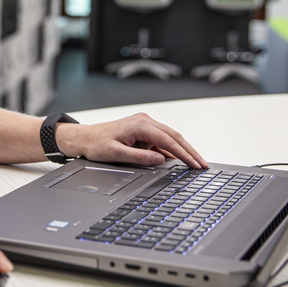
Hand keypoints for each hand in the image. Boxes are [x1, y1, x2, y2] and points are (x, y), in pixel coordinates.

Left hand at [56, 113, 207, 168]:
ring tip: (196, 163)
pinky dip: (172, 149)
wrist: (85, 137)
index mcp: (140, 125)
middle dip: (190, 151)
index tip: (195, 164)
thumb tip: (160, 160)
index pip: (168, 140)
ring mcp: (145, 124)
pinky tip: (180, 159)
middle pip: (174, 136)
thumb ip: (139, 157)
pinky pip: (162, 140)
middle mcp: (145, 121)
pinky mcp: (143, 130)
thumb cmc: (97, 144)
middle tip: (203, 165)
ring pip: (170, 137)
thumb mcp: (116, 153)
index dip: (184, 154)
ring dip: (184, 150)